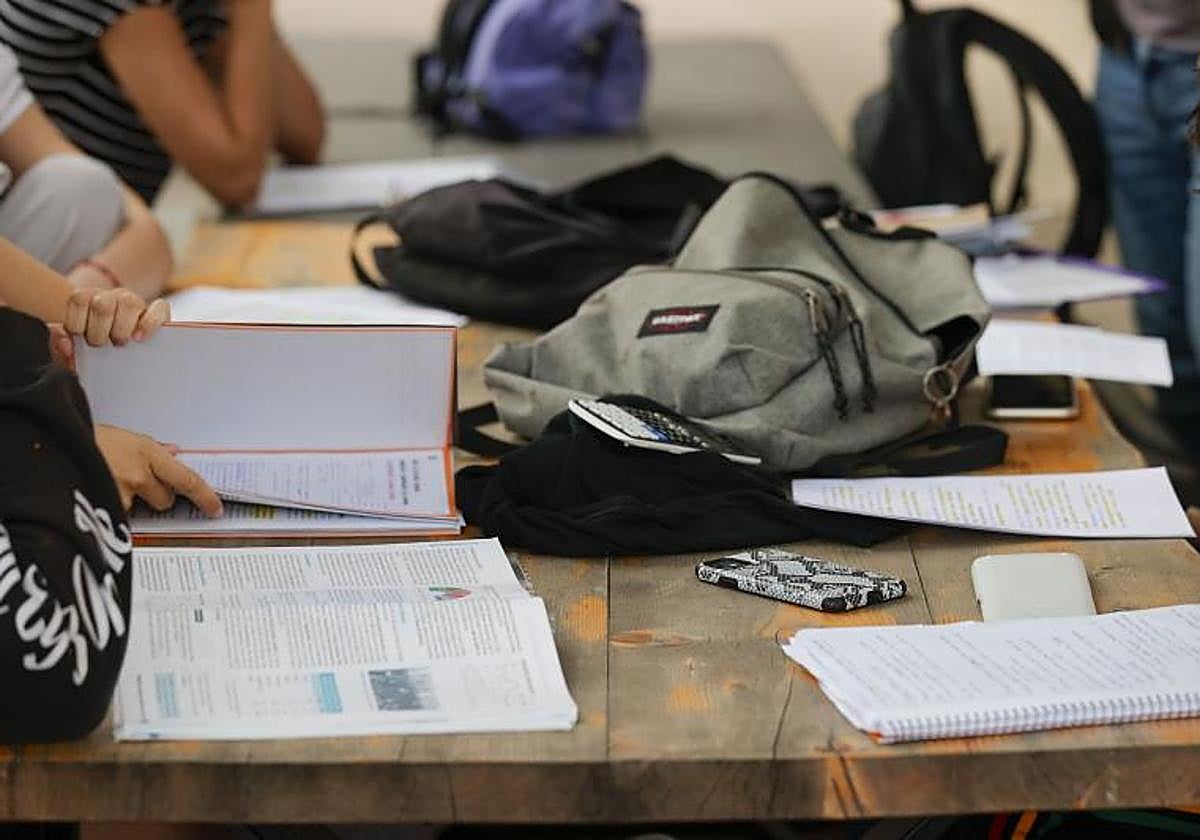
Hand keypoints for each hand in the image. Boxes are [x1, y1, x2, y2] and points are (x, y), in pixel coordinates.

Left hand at [63, 287, 169, 347]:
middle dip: (99, 331)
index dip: (78, 323)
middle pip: (102, 304)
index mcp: (86, 299)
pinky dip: (149, 324)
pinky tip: (139, 338)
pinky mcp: (157, 311)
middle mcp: (110, 296)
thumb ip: (58, 343)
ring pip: (129, 303)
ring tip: (120, 344)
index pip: (78, 299)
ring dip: (122, 329)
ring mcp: (134, 302)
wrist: (114, 349)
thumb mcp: (69, 346)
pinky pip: (159, 308)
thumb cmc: (90, 347)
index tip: (81, 338)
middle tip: (101, 344)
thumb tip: (66, 343)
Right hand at [94, 424, 222, 516]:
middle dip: (157, 496)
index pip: (187, 479)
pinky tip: (103, 491)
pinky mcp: (104, 505)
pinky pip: (118, 514)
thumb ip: (153, 450)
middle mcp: (139, 474)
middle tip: (139, 484)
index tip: (215, 508)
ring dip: (132, 502)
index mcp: (149, 453)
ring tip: (113, 483)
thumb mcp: (127, 438)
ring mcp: (120, 492)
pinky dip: (113, 507)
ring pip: (140, 509)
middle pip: (165, 500)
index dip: (204, 496)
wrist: (58, 441)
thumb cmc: (91, 438)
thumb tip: (175, 453)